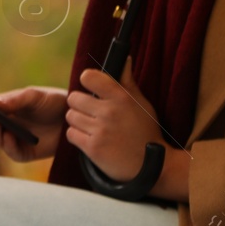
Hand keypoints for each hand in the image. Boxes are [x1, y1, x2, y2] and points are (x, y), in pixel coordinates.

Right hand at [0, 86, 65, 160]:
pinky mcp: (25, 152)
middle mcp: (6, 125)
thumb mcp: (33, 96)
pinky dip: (7, 146)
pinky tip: (8, 137)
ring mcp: (14, 140)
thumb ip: (14, 99)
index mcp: (3, 109)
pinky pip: (11, 152)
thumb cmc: (52, 102)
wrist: (73, 117)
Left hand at [67, 61, 169, 182]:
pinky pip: (71, 134)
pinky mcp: (93, 148)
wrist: (153, 166)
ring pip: (70, 116)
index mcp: (121, 97)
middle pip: (74, 98)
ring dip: (78, 121)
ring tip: (91, 126)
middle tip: (90, 112)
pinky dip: (77, 136)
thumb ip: (127, 81)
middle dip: (79, 105)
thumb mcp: (141, 104)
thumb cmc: (146, 132)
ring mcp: (100, 130)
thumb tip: (124, 59)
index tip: (91, 89)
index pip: (88, 77)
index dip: (87, 81)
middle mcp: (109, 112)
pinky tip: (89, 138)